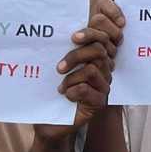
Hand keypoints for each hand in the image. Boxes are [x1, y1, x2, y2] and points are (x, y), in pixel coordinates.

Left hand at [35, 0, 124, 141]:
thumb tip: (47, 28)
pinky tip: (66, 97)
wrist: (47, 123)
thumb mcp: (52, 69)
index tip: (72, 37)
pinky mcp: (99, 103)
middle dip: (76, 56)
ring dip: (72, 78)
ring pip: (93, 70)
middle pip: (98, 51)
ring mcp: (102, 87)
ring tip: (60, 87)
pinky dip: (73, 92)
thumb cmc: (49, 93)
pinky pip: (88, 90)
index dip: (90, 33)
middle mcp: (102, 70)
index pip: (100, 37)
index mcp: (93, 58)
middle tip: (58, 68)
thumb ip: (58, 51)